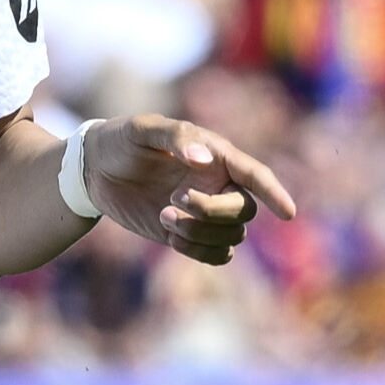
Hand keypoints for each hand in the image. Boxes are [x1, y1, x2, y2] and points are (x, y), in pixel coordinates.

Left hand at [77, 112, 298, 265]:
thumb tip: (204, 160)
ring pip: (231, 237)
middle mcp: (218, 184)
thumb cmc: (121, 141)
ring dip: (200, 233)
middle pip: (244, 211)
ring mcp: (206, 212)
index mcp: (217, 155)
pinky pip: (215, 255)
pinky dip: (197, 251)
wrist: (95, 169)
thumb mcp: (143, 129)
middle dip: (213, 212)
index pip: (255, 176)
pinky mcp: (190, 234)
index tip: (288, 214)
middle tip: (173, 199)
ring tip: (164, 216)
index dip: (275, 193)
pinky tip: (170, 236)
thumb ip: (176, 136)